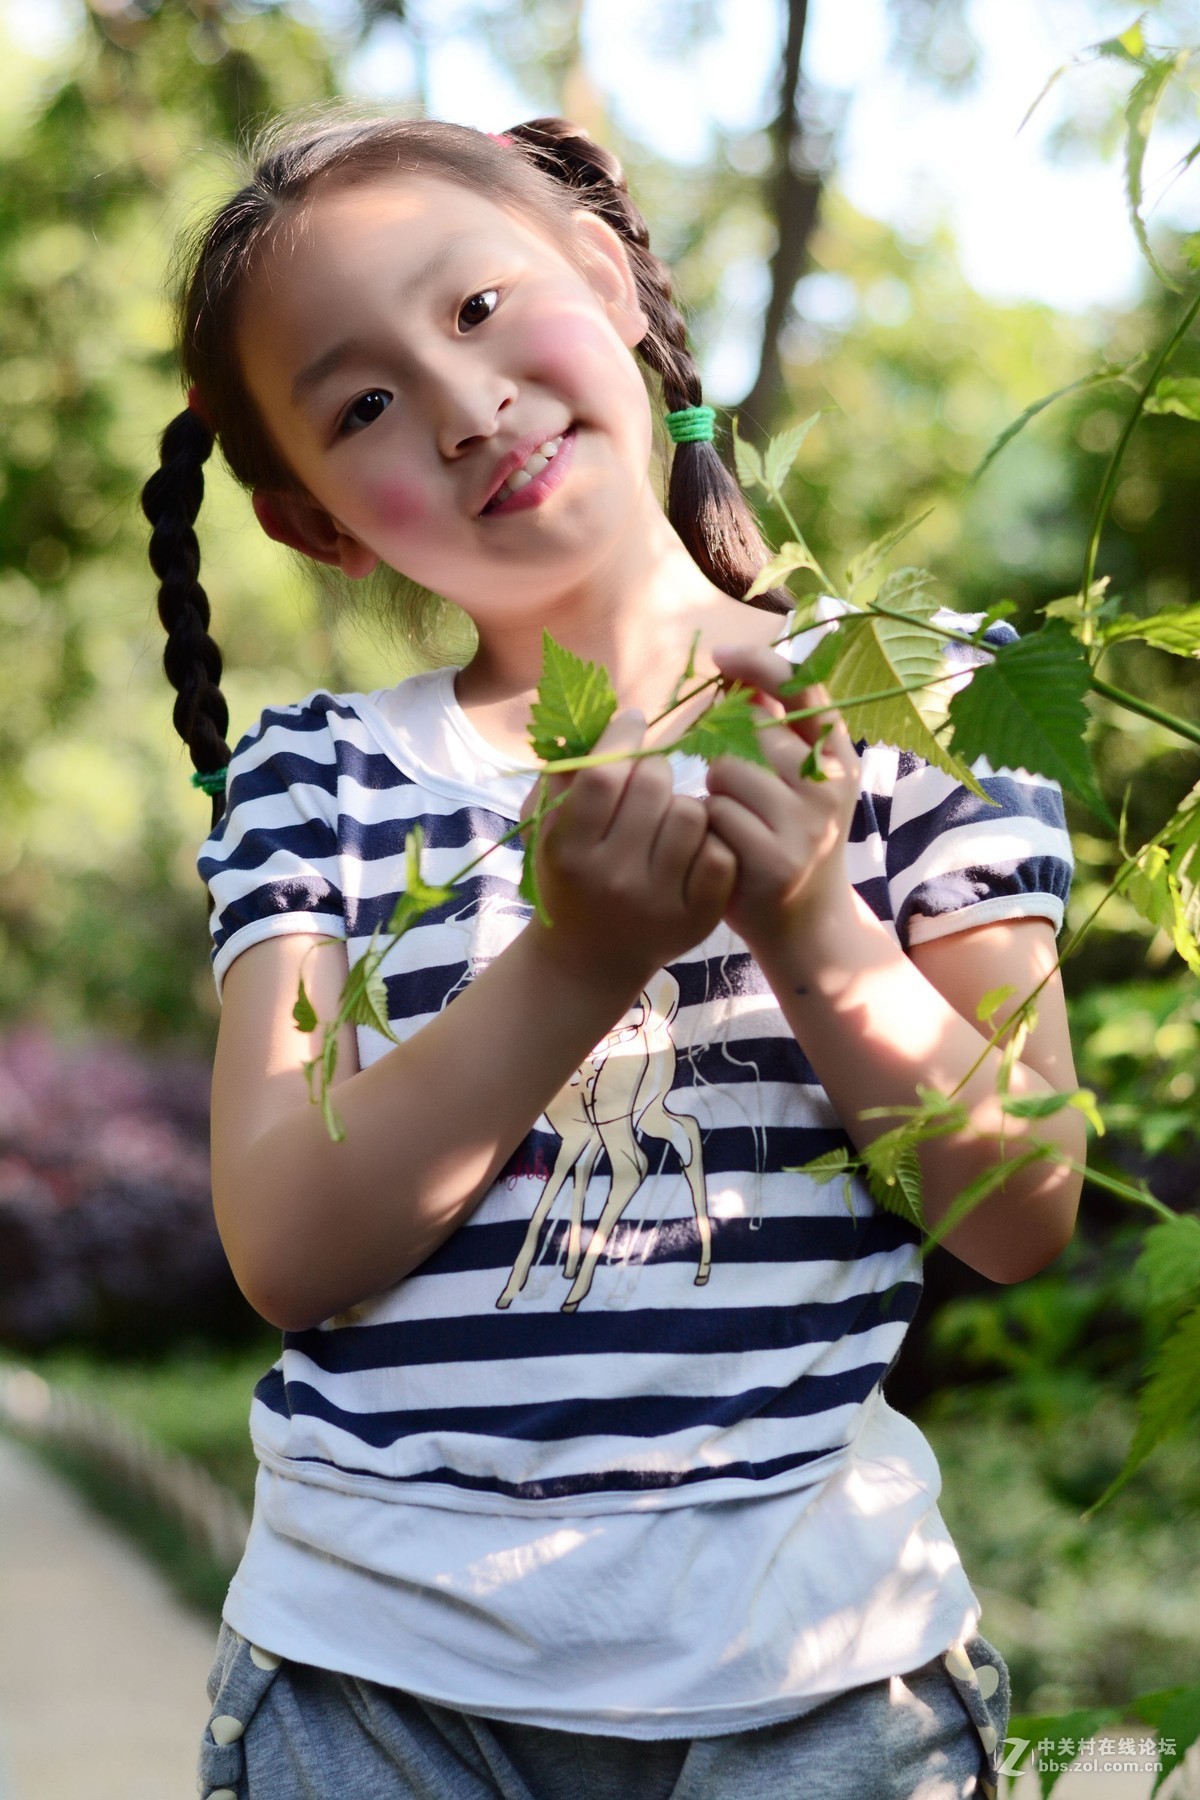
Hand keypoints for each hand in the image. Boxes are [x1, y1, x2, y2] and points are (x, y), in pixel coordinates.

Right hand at [524, 709, 736, 993]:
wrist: (589, 959)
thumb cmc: (570, 876)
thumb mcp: (548, 829)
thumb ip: (567, 772)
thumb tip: (615, 719)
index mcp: (569, 850)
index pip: (603, 776)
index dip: (623, 738)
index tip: (633, 724)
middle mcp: (611, 878)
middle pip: (655, 786)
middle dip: (655, 771)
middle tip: (649, 784)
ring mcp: (657, 902)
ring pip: (693, 814)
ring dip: (684, 807)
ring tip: (668, 821)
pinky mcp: (696, 919)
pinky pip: (720, 854)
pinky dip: (710, 844)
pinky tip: (691, 849)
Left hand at [703, 645, 860, 952]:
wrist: (808, 926)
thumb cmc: (787, 841)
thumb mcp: (799, 785)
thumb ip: (776, 733)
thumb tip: (737, 675)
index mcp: (839, 758)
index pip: (804, 688)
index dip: (760, 664)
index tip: (720, 656)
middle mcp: (830, 786)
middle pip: (749, 729)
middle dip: (722, 747)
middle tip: (729, 784)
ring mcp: (805, 825)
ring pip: (725, 770)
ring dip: (710, 790)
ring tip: (729, 821)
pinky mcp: (773, 859)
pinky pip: (713, 814)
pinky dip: (705, 826)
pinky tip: (720, 847)